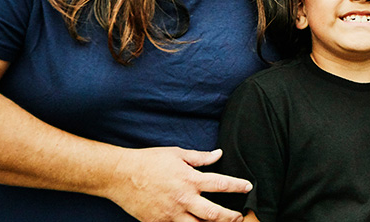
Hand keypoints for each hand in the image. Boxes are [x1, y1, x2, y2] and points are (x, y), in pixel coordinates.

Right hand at [104, 147, 250, 221]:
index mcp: (189, 179)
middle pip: (214, 213)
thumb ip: (200, 157)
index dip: (237, 186)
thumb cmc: (149, 161)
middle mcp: (183, 199)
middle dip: (230, 217)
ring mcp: (171, 214)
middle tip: (239, 216)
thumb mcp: (177, 154)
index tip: (248, 187)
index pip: (220, 184)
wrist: (120, 175)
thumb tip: (218, 154)